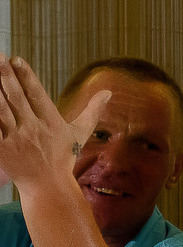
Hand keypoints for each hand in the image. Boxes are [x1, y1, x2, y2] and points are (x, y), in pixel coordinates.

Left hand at [0, 58, 100, 195]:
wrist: (48, 187)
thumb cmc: (64, 158)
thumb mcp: (80, 133)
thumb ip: (92, 111)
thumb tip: (108, 92)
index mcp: (52, 122)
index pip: (37, 93)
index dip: (26, 76)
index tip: (17, 59)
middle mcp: (33, 129)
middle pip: (16, 97)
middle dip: (5, 75)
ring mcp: (16, 139)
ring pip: (1, 110)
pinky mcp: (2, 149)